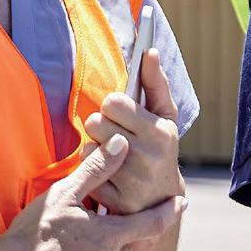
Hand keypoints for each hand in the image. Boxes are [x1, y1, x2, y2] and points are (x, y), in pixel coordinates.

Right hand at [0, 134, 185, 250]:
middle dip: (113, 237)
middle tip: (84, 231)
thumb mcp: (64, 194)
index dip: (168, 212)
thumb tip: (123, 143)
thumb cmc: (35, 231)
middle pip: (125, 245)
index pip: (150, 222)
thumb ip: (97, 170)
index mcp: (111, 236)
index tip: (182, 202)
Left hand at [82, 49, 184, 215]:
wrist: (163, 200)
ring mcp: (132, 181)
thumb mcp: (165, 115)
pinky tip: (108, 172)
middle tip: (116, 133)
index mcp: (160, 132)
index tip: (122, 113)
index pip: (113, 102)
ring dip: (96, 145)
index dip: (113, 105)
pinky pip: (86, 169)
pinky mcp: (115, 199)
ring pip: (88, 144)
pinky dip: (92, 167)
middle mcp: (148, 157)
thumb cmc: (159, 146)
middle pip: (96, 122)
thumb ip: (156, 82)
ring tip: (113, 152)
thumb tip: (150, 51)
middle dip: (102, 124)